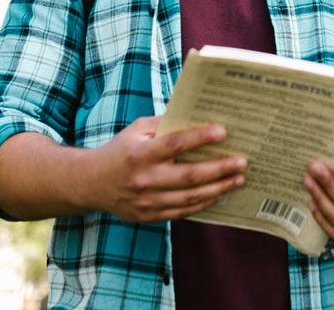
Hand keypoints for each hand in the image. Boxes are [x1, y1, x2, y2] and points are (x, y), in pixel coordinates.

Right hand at [81, 116, 247, 222]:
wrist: (90, 183)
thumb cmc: (120, 150)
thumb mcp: (137, 129)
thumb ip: (164, 123)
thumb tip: (197, 117)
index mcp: (141, 153)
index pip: (176, 144)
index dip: (200, 138)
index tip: (223, 132)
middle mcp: (145, 179)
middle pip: (189, 176)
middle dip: (220, 169)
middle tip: (243, 162)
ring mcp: (147, 201)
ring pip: (190, 198)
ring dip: (218, 189)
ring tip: (239, 179)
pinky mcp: (149, 216)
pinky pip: (182, 212)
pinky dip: (203, 204)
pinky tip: (219, 194)